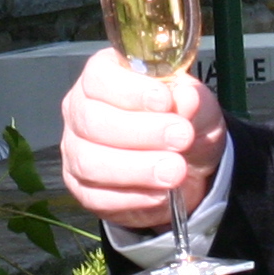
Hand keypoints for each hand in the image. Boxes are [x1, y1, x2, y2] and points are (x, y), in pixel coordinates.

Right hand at [59, 48, 223, 230]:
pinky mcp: (81, 187)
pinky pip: (97, 195)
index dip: (131, 90)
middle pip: (92, 120)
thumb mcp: (198, 107)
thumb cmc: (182, 123)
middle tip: (182, 139)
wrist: (183, 167)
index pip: (100, 76)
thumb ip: (193, 101)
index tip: (165, 101)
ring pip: (90, 161)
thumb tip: (186, 98)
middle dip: (141, 132)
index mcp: (103, 76)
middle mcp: (80, 109)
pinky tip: (160, 194)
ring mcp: (75, 149)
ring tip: (176, 171)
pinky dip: (132, 197)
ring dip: (137, 169)